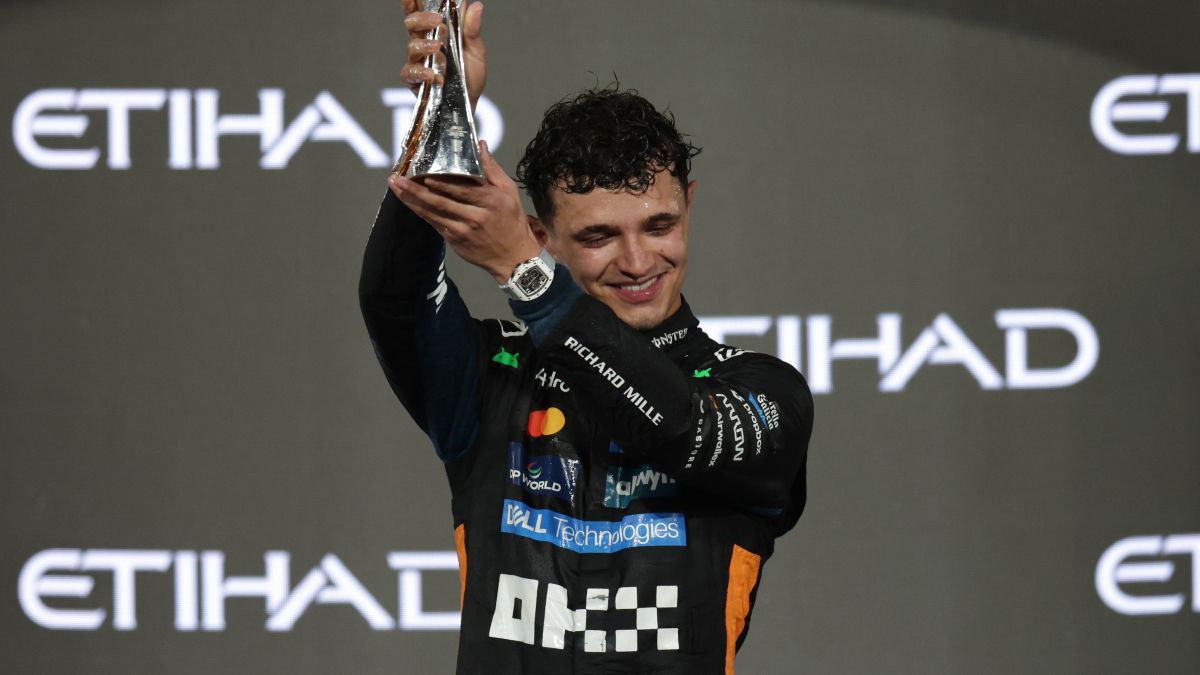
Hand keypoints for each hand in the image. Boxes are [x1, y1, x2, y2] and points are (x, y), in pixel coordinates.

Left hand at [389, 141, 540, 282]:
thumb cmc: (512, 221)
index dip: (442, 183)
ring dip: (412, 200)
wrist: (513, 257)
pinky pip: (434, 224)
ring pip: (433, 213)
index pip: (462, 189)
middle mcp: (475, 216)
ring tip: (396, 187)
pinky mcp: (455, 240)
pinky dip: (420, 212)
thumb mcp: (509, 192)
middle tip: (398, 178)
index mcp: (491, 201)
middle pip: (442, 201)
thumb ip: (492, 169)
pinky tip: (408, 202)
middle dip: (416, 190)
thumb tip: (480, 145)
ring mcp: (463, 231)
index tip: (424, 175)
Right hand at [401, 0, 486, 109]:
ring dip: (424, 46)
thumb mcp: (476, 53)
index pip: (420, 13)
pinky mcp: (415, 81)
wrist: (470, 104)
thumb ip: (472, 31)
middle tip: (437, 21)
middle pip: (411, 24)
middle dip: (421, 19)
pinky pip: (410, 73)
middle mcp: (423, 45)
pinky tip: (433, 75)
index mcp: (435, 33)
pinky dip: (421, 72)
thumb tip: (476, 5)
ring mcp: (418, 62)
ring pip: (411, 47)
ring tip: (438, 48)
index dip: (412, 3)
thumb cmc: (470, 77)